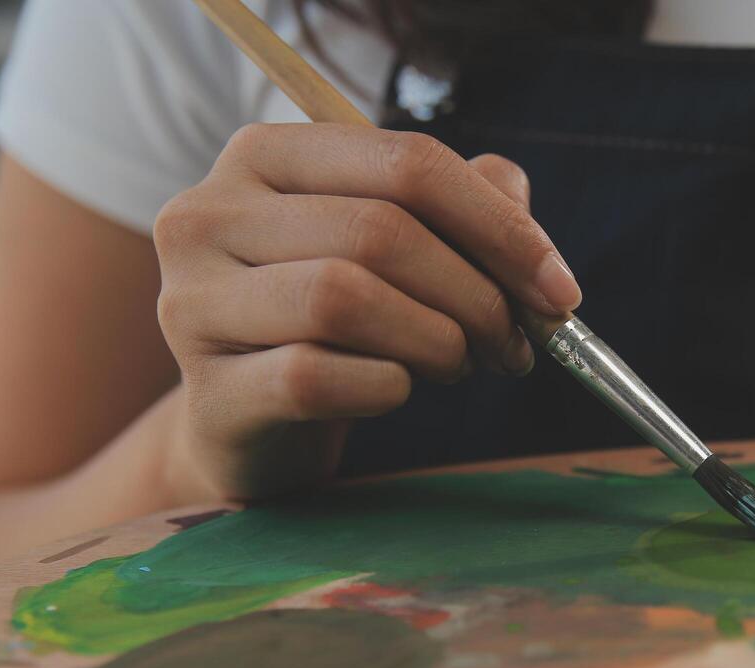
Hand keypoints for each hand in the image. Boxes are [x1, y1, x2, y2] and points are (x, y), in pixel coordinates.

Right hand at [153, 123, 575, 499]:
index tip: (560, 290)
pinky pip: (315, 377)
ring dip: (435, 340)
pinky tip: (398, 390)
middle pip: (380, 231)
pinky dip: (385, 387)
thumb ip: (463, 206)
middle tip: (514, 344)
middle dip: (477, 295)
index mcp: (265, 156)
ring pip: (343, 298)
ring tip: (457, 364)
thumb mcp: (400, 250)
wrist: (257, 424)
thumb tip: (521, 202)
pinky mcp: (208, 389)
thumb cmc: (339, 324)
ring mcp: (193, 301)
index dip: (501, 227)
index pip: (406, 161)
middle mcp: (210, 214)